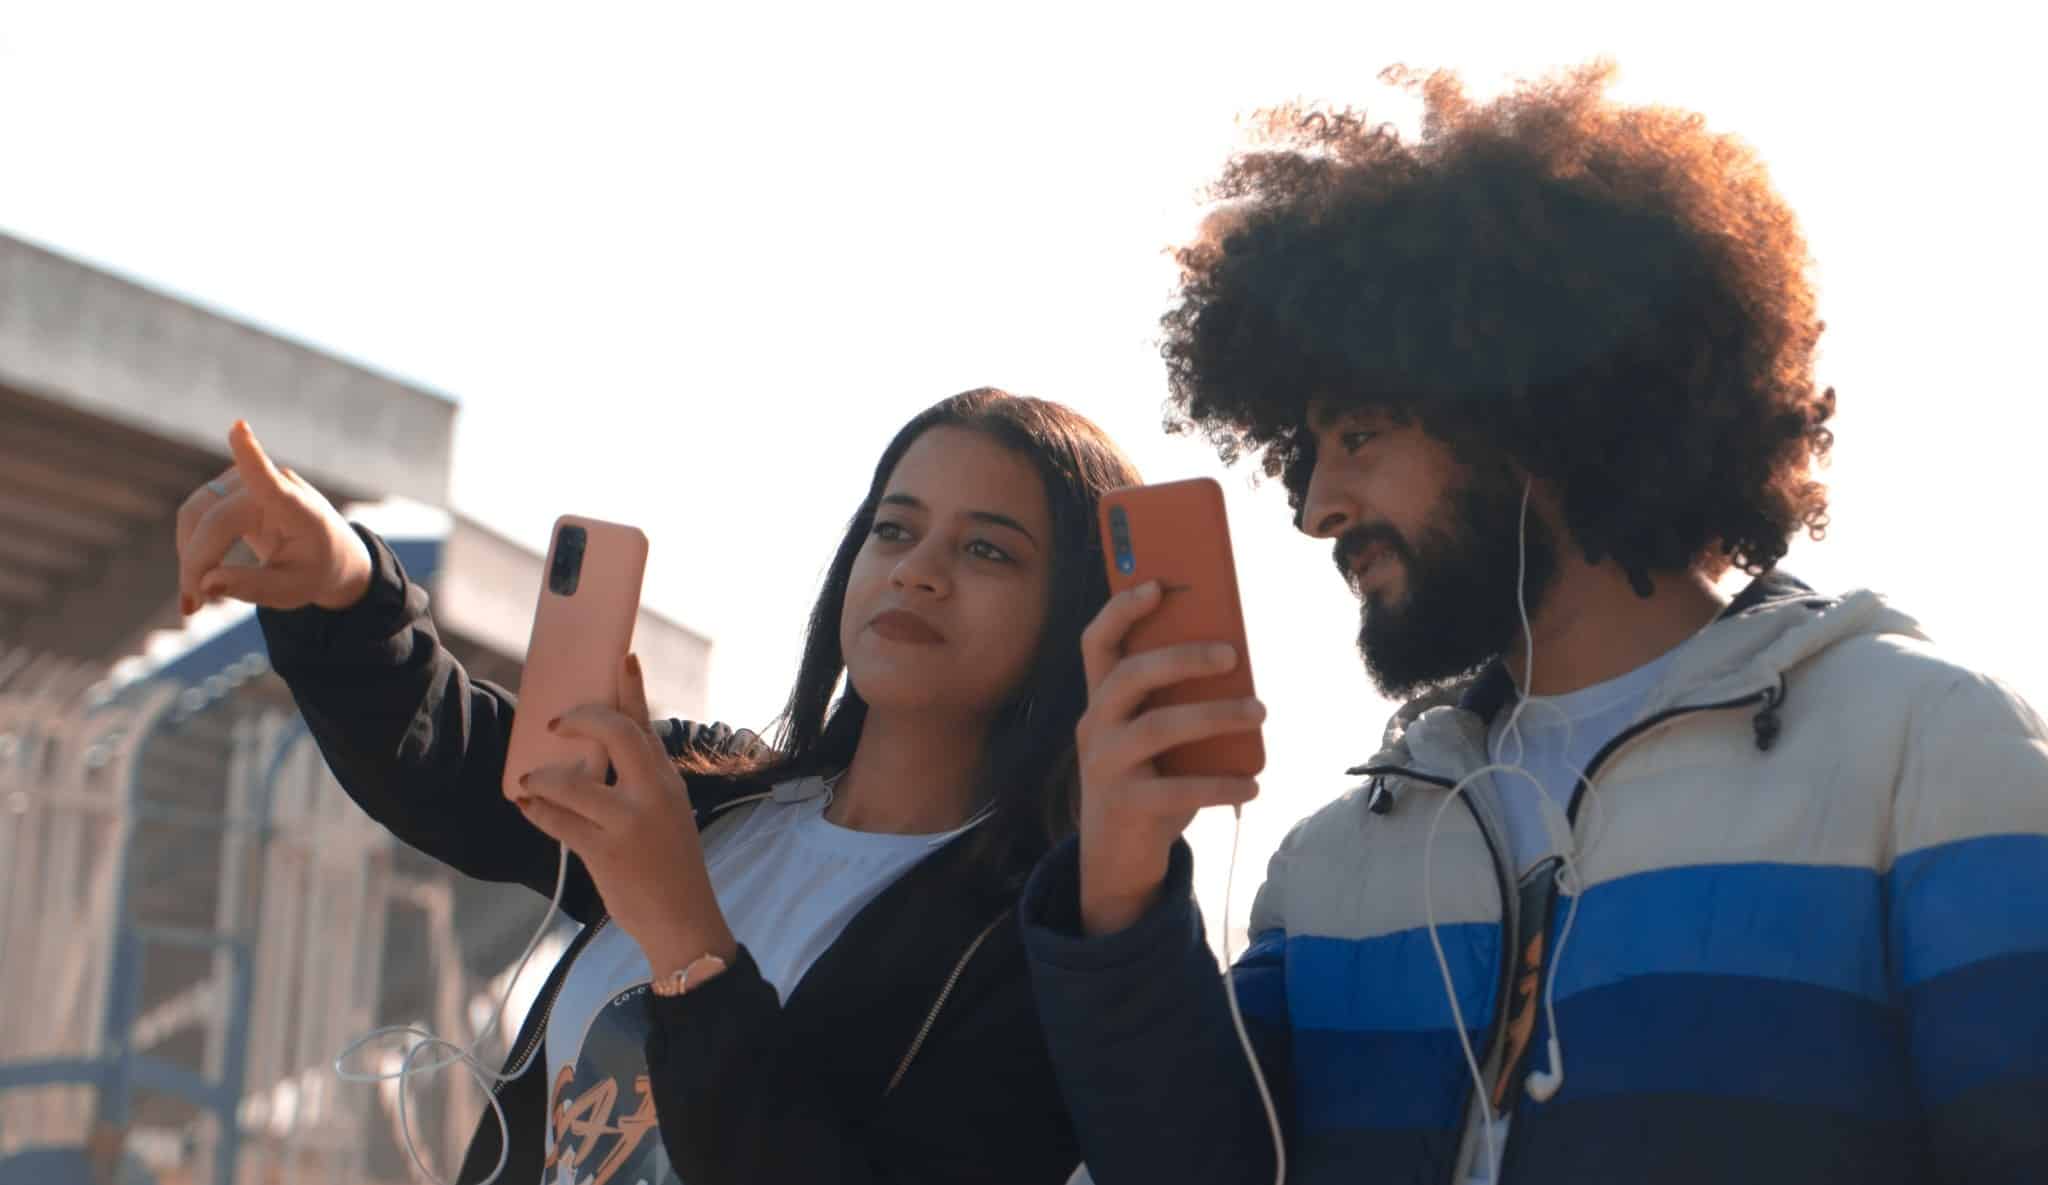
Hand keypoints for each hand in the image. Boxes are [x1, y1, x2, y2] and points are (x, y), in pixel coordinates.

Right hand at [174, 421, 373, 614]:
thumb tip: (205, 583)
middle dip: (196, 563)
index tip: (239, 428)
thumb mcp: (294, 591)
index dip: (251, 456)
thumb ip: (253, 587)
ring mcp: (247, 481)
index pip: (271, 480)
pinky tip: (197, 580)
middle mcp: (274, 486)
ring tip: (195, 600)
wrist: (330, 553)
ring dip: (188, 555)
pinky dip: (190, 546)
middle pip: (215, 518)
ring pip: (196, 513)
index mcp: (300, 510)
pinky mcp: (229, 488)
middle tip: (192, 607)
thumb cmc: (316, 570)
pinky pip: (195, 515)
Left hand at [513, 654, 737, 976]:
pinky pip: (557, 820)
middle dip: (579, 719)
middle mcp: (652, 793)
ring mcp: (628, 821)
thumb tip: (591, 761)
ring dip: (542, 777)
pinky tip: (527, 806)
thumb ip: (639, 785)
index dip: (632, 687)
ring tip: (530, 781)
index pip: (647, 723)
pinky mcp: (605, 852)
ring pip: (573, 780)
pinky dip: (536, 810)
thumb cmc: (670, 869)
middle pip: (615, 732)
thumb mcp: (668, 816)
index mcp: (667, 781)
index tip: (622, 657)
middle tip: (555, 724)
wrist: (684, 922)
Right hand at [1075, 581, 1264, 936]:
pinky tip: (1254, 784)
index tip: (1159, 584)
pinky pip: (1179, 789)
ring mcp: (1106, 766)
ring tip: (1260, 711)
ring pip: (1158, 728)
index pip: (1098, 642)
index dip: (1122, 609)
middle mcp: (1096, 725)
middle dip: (1182, 658)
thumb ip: (1177, 702)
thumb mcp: (1156, 736)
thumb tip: (1235, 664)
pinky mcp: (1126, 806)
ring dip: (1216, 715)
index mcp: (1102, 699)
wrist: (1118, 857)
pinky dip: (1223, 784)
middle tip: (1232, 655)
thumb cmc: (1149, 779)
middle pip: (1130, 675)